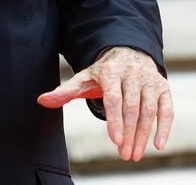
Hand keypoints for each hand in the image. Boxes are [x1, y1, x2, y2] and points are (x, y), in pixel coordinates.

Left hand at [37, 47, 173, 161]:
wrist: (127, 53)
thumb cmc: (103, 72)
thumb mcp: (83, 78)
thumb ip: (64, 91)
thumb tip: (41, 101)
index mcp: (110, 71)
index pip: (113, 98)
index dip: (114, 120)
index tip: (115, 141)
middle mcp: (131, 73)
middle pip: (132, 106)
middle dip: (129, 132)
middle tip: (124, 154)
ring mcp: (149, 80)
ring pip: (149, 110)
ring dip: (143, 135)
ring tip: (135, 154)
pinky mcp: (163, 87)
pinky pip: (166, 109)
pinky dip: (164, 127)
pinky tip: (157, 145)